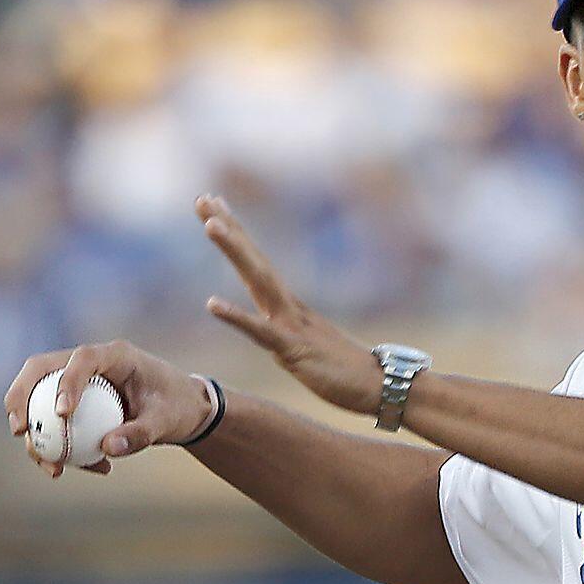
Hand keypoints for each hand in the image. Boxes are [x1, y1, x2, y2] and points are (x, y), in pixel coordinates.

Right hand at [3, 341, 211, 476]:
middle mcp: (90, 364)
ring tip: (55, 469)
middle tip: (20, 430)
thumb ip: (142, 433)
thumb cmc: (178, 407)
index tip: (63, 414)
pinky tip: (95, 469)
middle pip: (40, 370)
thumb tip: (107, 448)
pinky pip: (53, 425)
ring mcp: (77, 383)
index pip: (82, 358)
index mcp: (116, 355)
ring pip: (37, 400)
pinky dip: (61, 450)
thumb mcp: (168, 420)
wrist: (182, 411)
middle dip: (20, 398)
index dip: (66, 382)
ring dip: (36, 435)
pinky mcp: (74, 404)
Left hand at [195, 194, 382, 414]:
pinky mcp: (294, 350)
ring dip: (235, 251)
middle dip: (228, 228)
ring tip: (210, 225)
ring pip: (258, 281)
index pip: (256, 262)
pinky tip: (211, 303)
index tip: (214, 206)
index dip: (235, 234)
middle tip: (203, 199)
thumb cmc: (344, 369)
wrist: (381, 384)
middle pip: (253, 260)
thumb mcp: (308, 344)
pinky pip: (261, 332)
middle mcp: (289, 306)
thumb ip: (289, 329)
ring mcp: (292, 324)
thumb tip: (273, 321)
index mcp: (288, 305)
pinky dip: (236, 316)